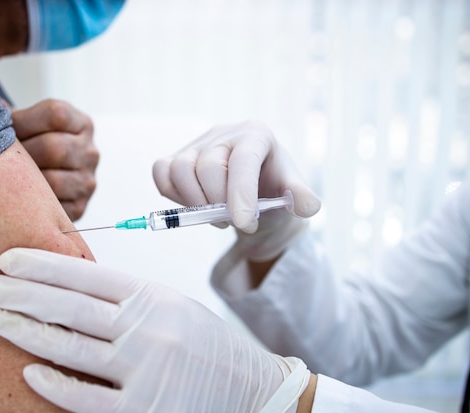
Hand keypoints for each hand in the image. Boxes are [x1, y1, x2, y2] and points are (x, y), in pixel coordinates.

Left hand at [0, 248, 310, 412]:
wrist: (254, 393)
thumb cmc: (207, 347)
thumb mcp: (171, 307)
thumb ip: (126, 299)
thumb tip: (68, 288)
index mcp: (154, 296)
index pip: (87, 273)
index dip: (43, 263)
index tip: (8, 257)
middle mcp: (148, 328)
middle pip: (70, 305)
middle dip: (22, 292)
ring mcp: (145, 371)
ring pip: (71, 347)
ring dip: (27, 331)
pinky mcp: (145, 411)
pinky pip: (87, 398)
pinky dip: (55, 384)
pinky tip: (30, 371)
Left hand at [10, 99, 97, 220]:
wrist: (55, 182)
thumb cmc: (35, 147)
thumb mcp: (33, 125)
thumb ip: (14, 116)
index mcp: (82, 124)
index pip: (56, 114)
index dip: (23, 119)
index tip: (3, 128)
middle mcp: (90, 152)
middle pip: (53, 148)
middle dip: (21, 153)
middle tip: (0, 158)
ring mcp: (87, 181)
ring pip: (53, 181)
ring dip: (24, 181)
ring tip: (7, 178)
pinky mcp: (80, 206)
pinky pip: (52, 206)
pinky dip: (32, 202)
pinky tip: (20, 195)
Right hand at [153, 120, 320, 260]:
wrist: (252, 185)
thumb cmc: (271, 185)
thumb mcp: (291, 191)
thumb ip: (301, 197)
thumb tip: (308, 206)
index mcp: (256, 134)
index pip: (243, 159)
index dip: (241, 193)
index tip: (244, 223)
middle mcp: (223, 133)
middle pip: (208, 167)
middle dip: (219, 204)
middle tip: (236, 222)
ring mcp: (197, 143)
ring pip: (179, 169)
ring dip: (195, 203)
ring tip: (218, 218)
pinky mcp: (177, 156)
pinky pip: (161, 173)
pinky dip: (173, 195)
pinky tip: (196, 206)